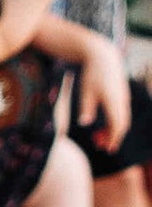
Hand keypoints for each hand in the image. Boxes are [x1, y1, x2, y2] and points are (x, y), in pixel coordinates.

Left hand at [75, 32, 134, 151]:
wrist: (103, 57)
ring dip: (113, 130)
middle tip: (100, 146)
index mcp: (114, 101)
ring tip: (98, 137)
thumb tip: (84, 123)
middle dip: (112, 137)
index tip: (107, 149)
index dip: (113, 139)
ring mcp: (123, 98)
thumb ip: (86, 108)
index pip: (117, 126)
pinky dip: (114, 122)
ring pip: (122, 119)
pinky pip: (121, 113)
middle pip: (122, 125)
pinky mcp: (122, 96)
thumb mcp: (85, 91)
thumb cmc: (92, 74)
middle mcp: (122, 101)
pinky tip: (103, 125)